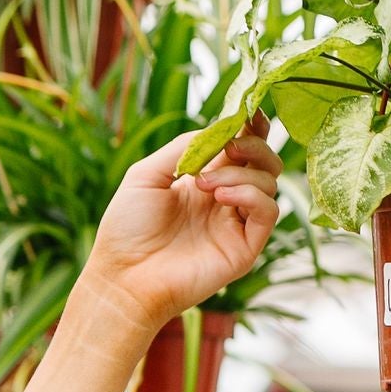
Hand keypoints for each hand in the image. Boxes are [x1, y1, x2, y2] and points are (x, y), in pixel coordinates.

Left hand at [81, 130, 281, 343]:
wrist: (122, 277)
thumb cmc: (126, 229)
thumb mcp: (146, 174)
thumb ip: (184, 147)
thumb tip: (221, 128)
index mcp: (202, 180)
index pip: (241, 148)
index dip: (250, 128)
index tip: (248, 114)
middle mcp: (223, 200)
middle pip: (264, 161)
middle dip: (253, 145)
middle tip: (230, 146)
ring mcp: (235, 224)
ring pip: (269, 183)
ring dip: (242, 173)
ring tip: (205, 184)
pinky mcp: (244, 248)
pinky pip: (268, 212)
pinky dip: (251, 195)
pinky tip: (221, 196)